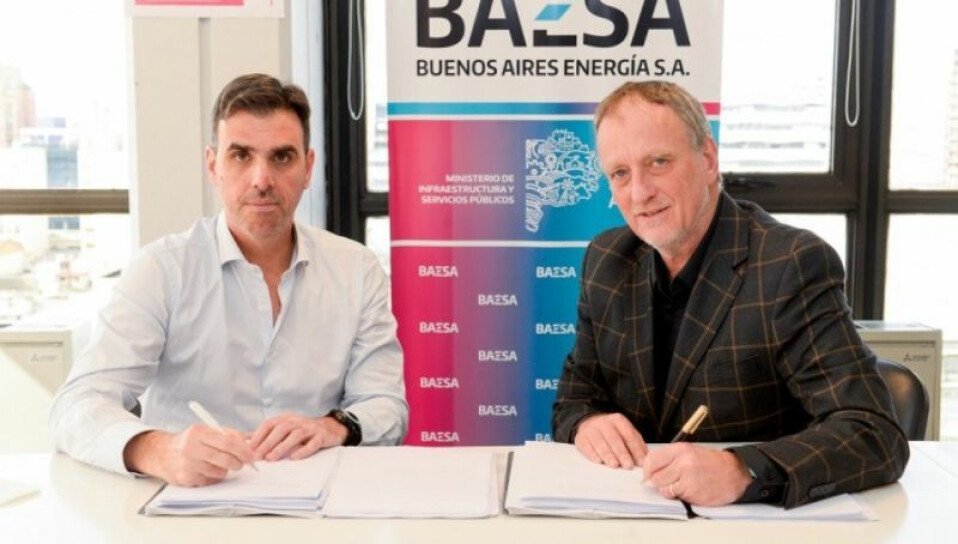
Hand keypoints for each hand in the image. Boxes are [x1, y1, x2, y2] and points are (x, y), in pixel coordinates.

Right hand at [123, 425, 255, 486]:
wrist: (162, 454)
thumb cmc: (191, 442)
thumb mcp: (207, 432)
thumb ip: (229, 435)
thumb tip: (252, 442)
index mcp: (199, 432)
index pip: (228, 442)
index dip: (243, 450)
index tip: (251, 456)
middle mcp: (191, 447)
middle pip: (225, 459)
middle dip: (238, 463)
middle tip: (241, 464)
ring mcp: (187, 464)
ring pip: (219, 472)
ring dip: (224, 470)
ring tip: (217, 464)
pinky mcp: (185, 478)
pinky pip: (209, 481)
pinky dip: (212, 477)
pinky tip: (205, 470)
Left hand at [248, 413, 347, 461]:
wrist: (329, 428)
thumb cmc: (302, 430)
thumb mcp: (284, 428)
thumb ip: (266, 433)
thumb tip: (244, 439)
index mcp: (286, 419)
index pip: (269, 424)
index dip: (259, 435)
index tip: (249, 449)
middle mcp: (297, 421)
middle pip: (280, 429)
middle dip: (267, 443)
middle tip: (257, 456)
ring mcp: (310, 428)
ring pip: (295, 436)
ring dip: (282, 447)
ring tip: (272, 458)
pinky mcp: (321, 436)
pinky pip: (312, 443)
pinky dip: (303, 450)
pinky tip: (295, 457)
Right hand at [573, 412, 647, 468]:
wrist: (588, 423)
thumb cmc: (612, 433)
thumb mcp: (625, 434)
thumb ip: (636, 445)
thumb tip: (644, 460)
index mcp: (618, 420)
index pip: (628, 434)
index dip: (635, 449)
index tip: (640, 462)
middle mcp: (604, 422)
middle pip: (614, 438)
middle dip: (622, 453)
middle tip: (628, 465)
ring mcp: (591, 429)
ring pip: (600, 442)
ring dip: (607, 455)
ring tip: (614, 465)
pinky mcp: (580, 437)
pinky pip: (586, 445)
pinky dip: (592, 454)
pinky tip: (598, 461)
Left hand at [642, 443, 751, 505]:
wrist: (735, 473)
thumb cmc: (712, 463)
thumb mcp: (690, 451)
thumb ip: (669, 458)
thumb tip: (649, 469)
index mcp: (680, 450)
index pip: (651, 460)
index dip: (648, 469)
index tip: (650, 473)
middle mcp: (683, 463)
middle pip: (654, 476)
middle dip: (658, 481)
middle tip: (668, 480)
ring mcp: (687, 479)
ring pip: (662, 489)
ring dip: (668, 489)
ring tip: (680, 485)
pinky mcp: (692, 493)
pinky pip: (675, 497)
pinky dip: (678, 496)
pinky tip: (688, 490)